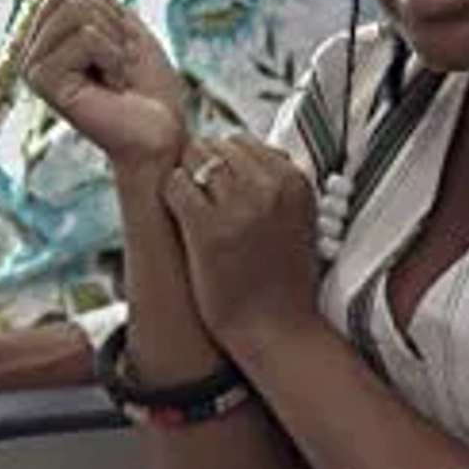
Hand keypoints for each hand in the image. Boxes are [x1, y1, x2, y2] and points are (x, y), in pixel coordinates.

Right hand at [23, 0, 186, 167]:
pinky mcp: (42, 80)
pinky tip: (112, 86)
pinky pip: (85, 35)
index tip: (117, 45)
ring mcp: (32, 64)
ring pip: (77, 10)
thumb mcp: (124, 26)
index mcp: (46, 33)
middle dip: (111, 22)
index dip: (108, 7)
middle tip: (119, 63)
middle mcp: (30, 47)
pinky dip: (113, 56)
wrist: (160, 132)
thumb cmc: (148, 86)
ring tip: (115, 75)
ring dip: (114, 41)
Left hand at [163, 137, 319, 344]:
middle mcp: (271, 186)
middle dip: (204, 166)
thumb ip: (274, 182)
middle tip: (205, 201)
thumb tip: (236, 151)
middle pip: (217, 144)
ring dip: (188, 180)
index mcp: (295, 181)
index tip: (224, 190)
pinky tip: (183, 220)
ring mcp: (240, 206)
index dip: (225, 162)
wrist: (277, 328)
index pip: (244, 141)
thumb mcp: (296, 218)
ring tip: (195, 211)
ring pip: (195, 158)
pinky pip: (176, 185)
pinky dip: (172, 198)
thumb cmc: (281, 277)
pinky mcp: (208, 227)